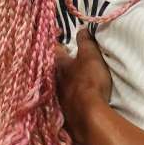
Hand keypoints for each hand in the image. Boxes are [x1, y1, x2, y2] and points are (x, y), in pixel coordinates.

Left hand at [54, 30, 111, 144]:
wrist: (89, 115)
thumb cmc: (89, 81)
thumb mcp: (91, 56)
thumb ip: (86, 42)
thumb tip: (81, 29)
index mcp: (59, 64)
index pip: (54, 48)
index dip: (55, 39)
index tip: (58, 32)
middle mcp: (53, 80)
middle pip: (52, 67)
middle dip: (57, 61)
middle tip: (64, 56)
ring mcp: (57, 97)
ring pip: (56, 84)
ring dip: (61, 79)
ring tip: (69, 76)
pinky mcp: (64, 112)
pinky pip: (63, 100)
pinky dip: (67, 95)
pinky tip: (72, 97)